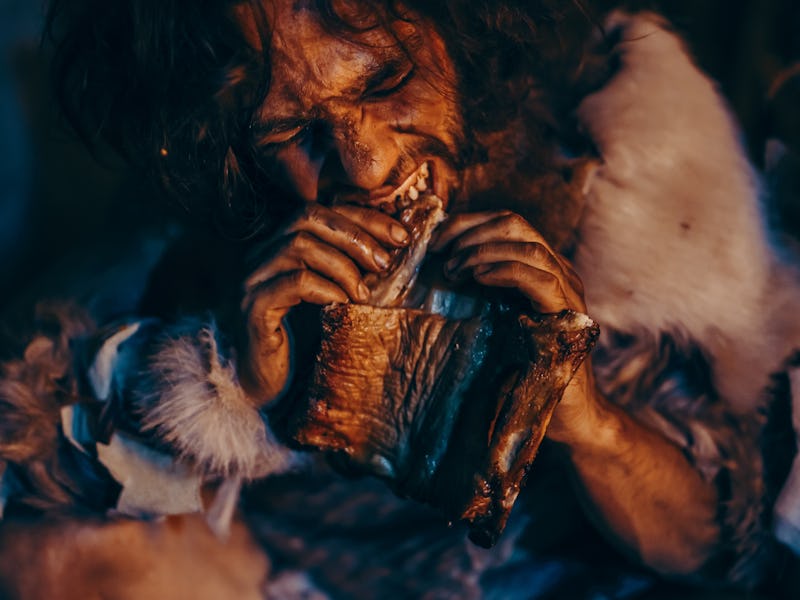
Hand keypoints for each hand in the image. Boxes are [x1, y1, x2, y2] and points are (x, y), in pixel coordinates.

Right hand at [241, 203, 408, 403]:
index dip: (363, 218)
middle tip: (385, 262)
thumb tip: (395, 246)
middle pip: (307, 217)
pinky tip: (343, 306)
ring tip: (365, 292)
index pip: (321, 211)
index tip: (400, 236)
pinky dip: (327, 289)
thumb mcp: (335, 297)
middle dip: (355, 235)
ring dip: (343, 265)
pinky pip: (294, 282)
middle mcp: (260, 255)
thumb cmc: (306, 343)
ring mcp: (252, 279)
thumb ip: (352, 269)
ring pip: (300, 245)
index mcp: (279, 246)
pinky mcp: (253, 306)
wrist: (272, 391)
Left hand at [431, 209, 594, 440]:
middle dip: (470, 231)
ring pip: (529, 246)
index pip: (507, 223)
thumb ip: (478, 292)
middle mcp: (560, 273)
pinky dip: (505, 271)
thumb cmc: (522, 372)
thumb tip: (435, 268)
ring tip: (454, 270)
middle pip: (516, 225)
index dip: (468, 223)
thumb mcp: (493, 322)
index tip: (435, 240)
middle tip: (440, 254)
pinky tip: (478, 279)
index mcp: (541, 268)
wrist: (564, 416)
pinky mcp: (570, 318)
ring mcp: (569, 293)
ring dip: (482, 251)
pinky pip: (540, 279)